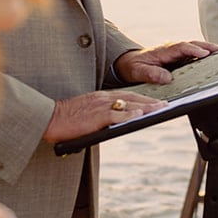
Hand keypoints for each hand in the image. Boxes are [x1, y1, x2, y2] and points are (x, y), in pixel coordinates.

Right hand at [42, 90, 157, 141]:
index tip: (157, 101)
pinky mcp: (96, 116)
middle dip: (151, 101)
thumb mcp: (88, 111)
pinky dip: (129, 115)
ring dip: (147, 107)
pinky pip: (116, 114)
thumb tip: (118, 122)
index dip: (144, 98)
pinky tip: (140, 116)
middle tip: (167, 104)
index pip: (128, 95)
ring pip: (129, 104)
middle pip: (133, 98)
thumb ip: (103, 113)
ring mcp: (101, 106)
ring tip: (161, 109)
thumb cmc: (66, 117)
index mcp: (103, 96)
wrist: (49, 117)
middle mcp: (104, 98)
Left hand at [114, 41, 217, 86]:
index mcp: (164, 50)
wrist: (131, 63)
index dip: (193, 50)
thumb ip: (151, 74)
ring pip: (197, 48)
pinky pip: (196, 54)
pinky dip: (208, 54)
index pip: (181, 47)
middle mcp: (174, 49)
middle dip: (209, 46)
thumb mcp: (139, 72)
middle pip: (194, 44)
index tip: (204, 54)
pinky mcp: (182, 57)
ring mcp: (179, 52)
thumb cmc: (135, 67)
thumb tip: (167, 77)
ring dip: (212, 49)